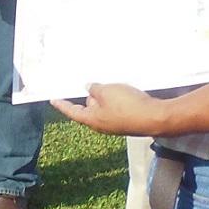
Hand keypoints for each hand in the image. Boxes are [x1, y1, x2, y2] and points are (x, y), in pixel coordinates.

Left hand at [50, 83, 169, 135]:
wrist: (154, 117)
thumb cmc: (128, 105)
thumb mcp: (107, 91)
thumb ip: (95, 89)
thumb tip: (89, 88)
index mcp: (92, 119)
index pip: (72, 111)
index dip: (62, 104)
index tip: (54, 100)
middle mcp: (101, 125)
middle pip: (89, 109)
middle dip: (89, 97)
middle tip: (90, 84)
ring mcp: (114, 124)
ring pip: (104, 107)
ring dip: (105, 96)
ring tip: (109, 85)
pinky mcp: (126, 121)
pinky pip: (116, 108)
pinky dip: (115, 99)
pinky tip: (122, 91)